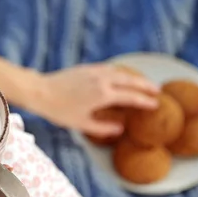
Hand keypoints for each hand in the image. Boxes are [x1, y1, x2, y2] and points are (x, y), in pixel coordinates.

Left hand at [25, 64, 159, 136]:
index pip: (131, 97)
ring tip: (142, 82)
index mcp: (103, 95)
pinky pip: (109, 68)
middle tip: (157, 90)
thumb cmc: (59, 110)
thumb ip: (103, 127)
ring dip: (133, 76)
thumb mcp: (81, 124)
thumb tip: (120, 128)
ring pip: (120, 71)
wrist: (40, 91)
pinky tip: (121, 75)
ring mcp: (94, 72)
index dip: (145, 101)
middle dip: (145, 85)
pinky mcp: (86, 68)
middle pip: (130, 80)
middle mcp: (102, 80)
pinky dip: (120, 71)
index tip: (155, 104)